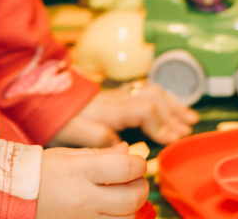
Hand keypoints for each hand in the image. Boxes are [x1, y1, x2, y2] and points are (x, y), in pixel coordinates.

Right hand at [36, 144, 148, 218]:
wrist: (14, 195)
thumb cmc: (41, 171)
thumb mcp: (69, 155)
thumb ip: (101, 154)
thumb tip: (127, 151)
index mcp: (79, 171)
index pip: (124, 168)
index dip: (138, 164)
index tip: (136, 162)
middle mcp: (83, 199)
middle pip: (131, 199)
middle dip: (141, 187)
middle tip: (136, 181)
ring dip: (134, 209)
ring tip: (125, 198)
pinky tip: (114, 212)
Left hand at [49, 81, 197, 147]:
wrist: (47, 101)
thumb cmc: (60, 119)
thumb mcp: (74, 132)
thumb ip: (99, 138)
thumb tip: (125, 146)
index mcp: (110, 108)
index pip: (144, 110)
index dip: (161, 124)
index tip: (171, 139)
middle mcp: (118, 97)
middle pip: (154, 98)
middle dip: (173, 114)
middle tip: (186, 131)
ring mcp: (119, 94)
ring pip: (153, 91)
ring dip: (173, 104)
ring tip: (190, 118)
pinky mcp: (118, 95)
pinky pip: (146, 91)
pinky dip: (164, 99)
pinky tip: (172, 106)